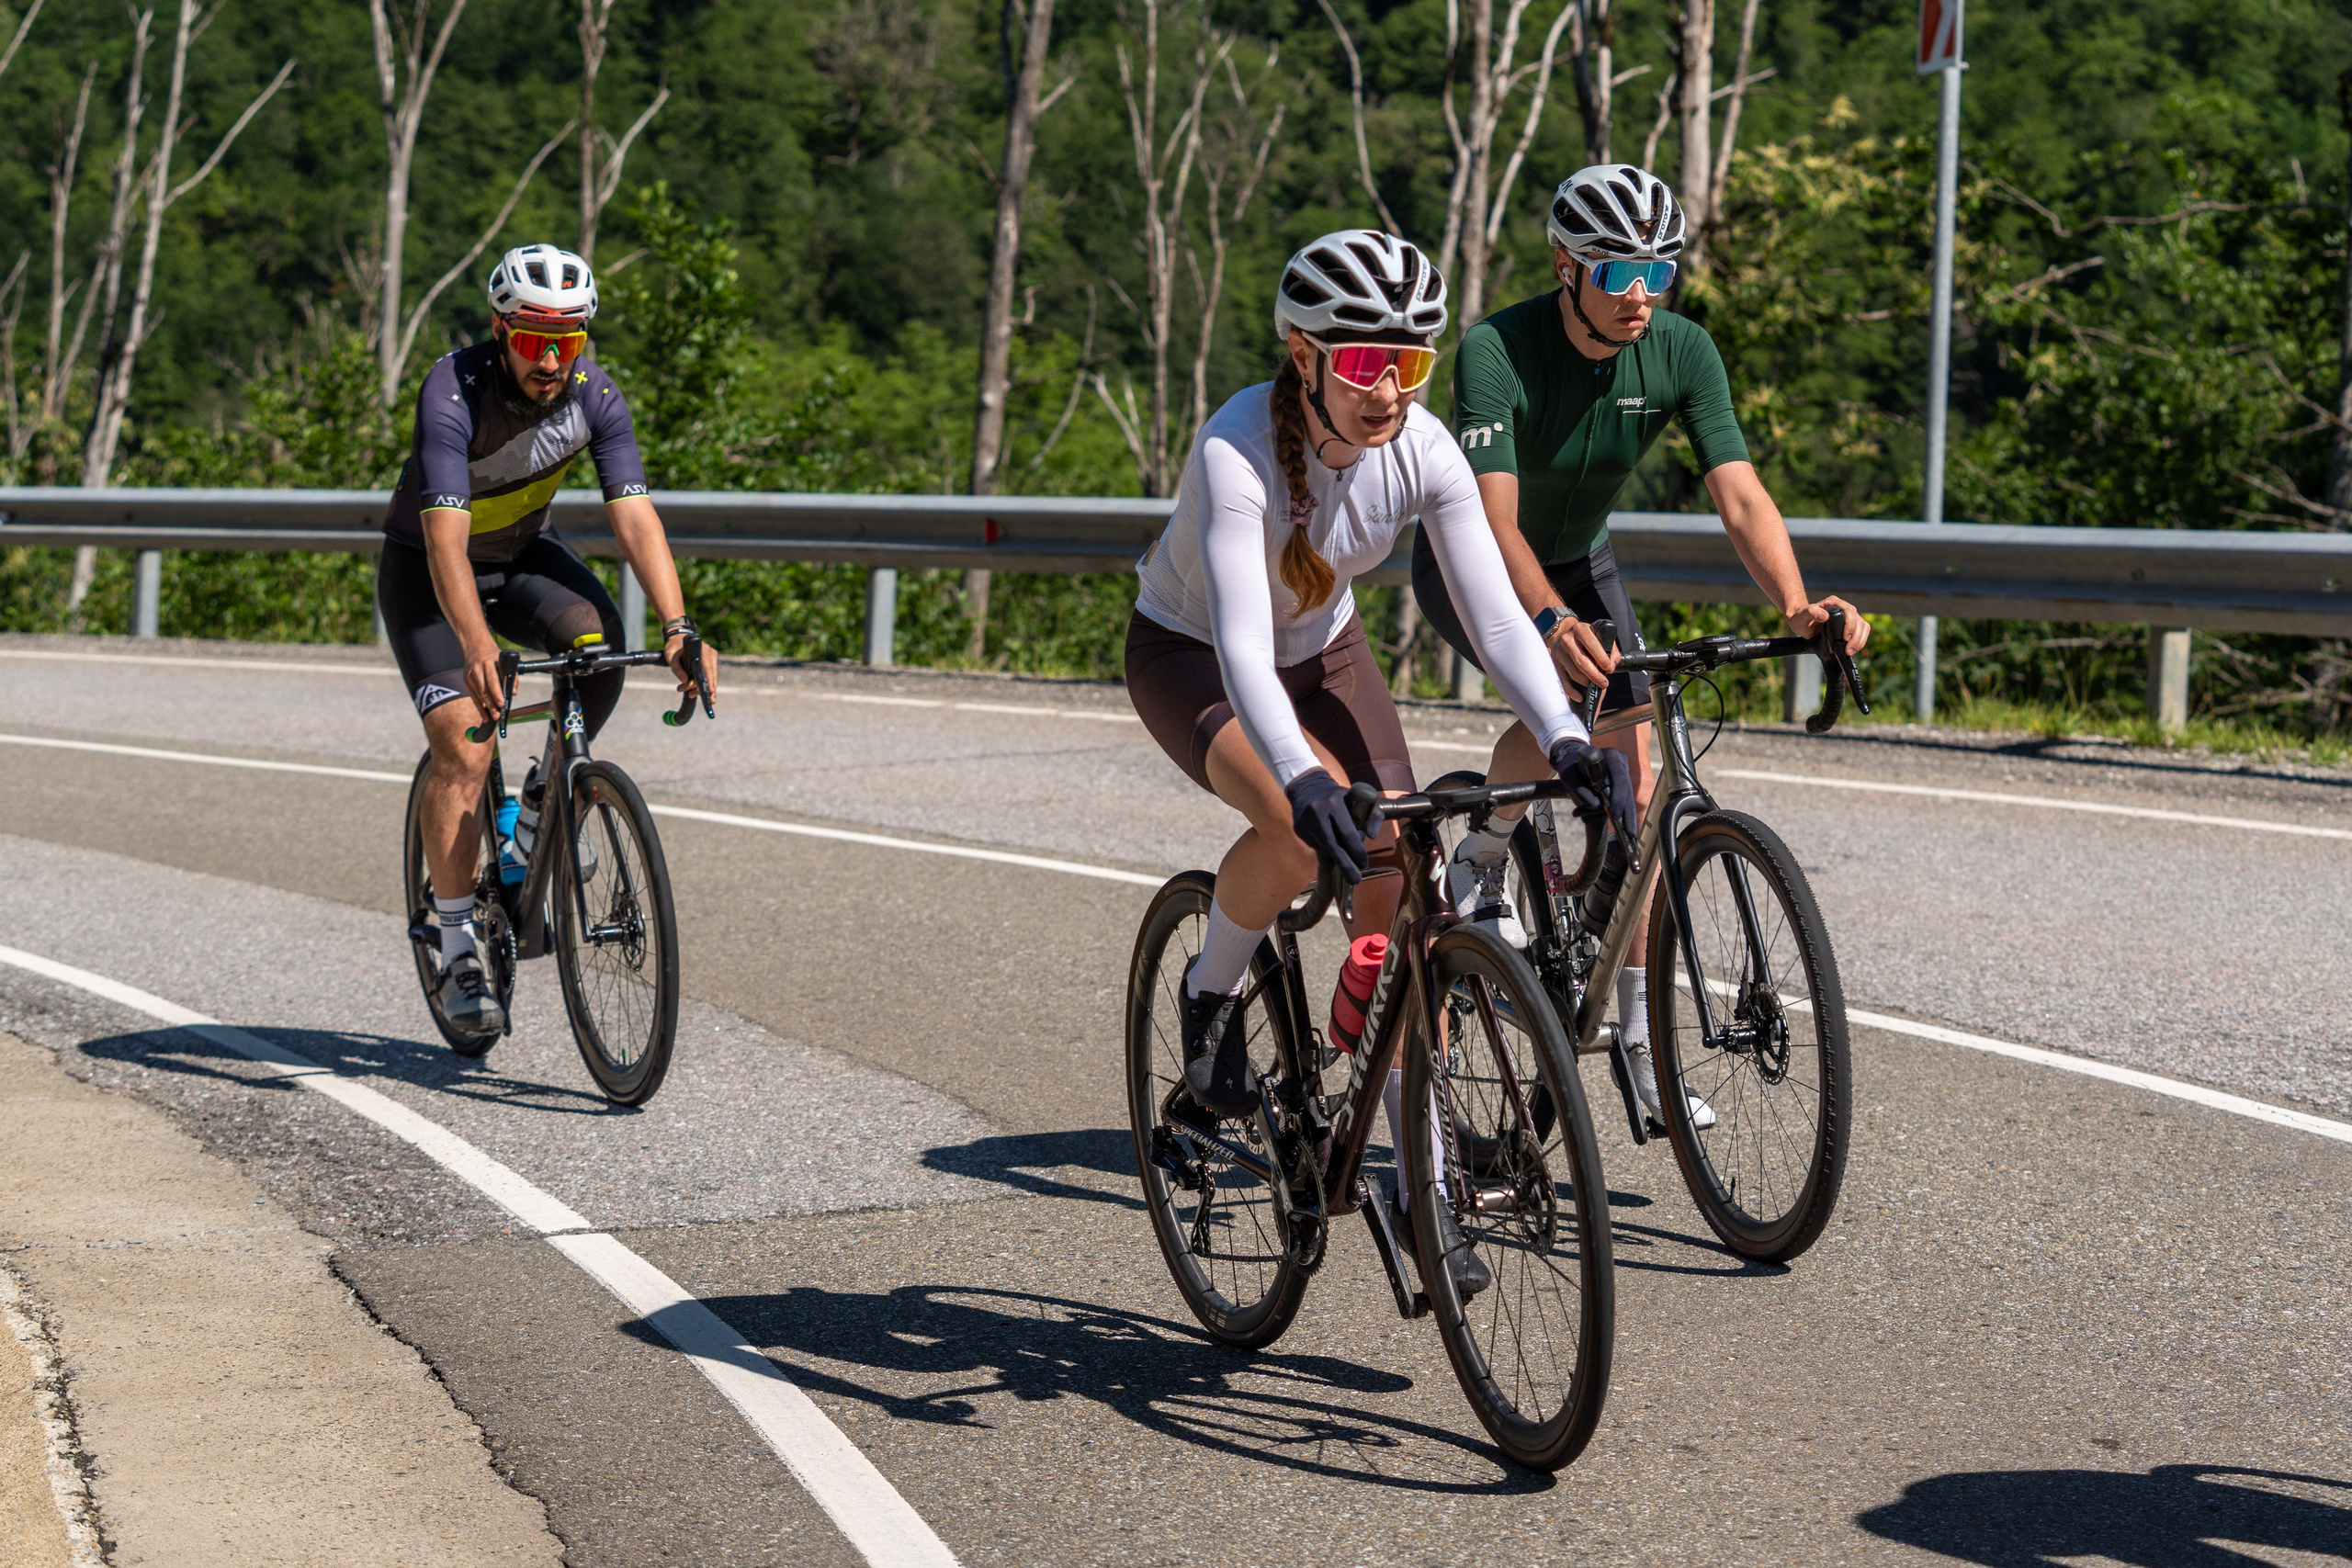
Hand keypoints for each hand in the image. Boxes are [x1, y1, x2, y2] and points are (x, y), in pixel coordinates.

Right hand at [461, 636, 503, 728]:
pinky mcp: (466, 680)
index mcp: (489, 663)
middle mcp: (478, 669)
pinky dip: (479, 706)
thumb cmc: (495, 657)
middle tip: (497, 715)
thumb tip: (512, 693)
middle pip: (484, 689)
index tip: (502, 703)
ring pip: (478, 694)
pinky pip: (473, 696)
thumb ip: (512, 677)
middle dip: (491, 704)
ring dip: (486, 707)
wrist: (476, 647)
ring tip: (492, 717)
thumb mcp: (505, 662)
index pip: (493, 680)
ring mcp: (470, 675)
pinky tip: (484, 715)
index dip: (497, 693)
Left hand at [664, 631, 717, 697]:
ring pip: (711, 676)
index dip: (710, 681)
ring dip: (702, 687)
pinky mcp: (710, 660)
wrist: (678, 637)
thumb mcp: (670, 656)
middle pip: (711, 675)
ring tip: (690, 694)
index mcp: (702, 650)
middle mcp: (710, 653)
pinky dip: (704, 682)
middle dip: (703, 688)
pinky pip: (710, 674)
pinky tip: (697, 690)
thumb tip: (685, 681)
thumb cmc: (674, 646)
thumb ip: (676, 669)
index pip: (708, 669)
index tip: (710, 692)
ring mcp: (712, 656)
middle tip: (691, 695)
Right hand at [1284, 768, 1375, 884]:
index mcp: (1335, 803)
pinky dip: (1325, 847)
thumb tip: (1372, 836)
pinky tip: (1327, 840)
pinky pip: (1315, 845)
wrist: (1308, 786)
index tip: (1364, 864)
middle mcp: (1318, 812)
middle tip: (1356, 879)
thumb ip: (1373, 814)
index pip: (1348, 833)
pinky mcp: (1298, 828)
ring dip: (1337, 856)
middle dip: (1346, 866)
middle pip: (1333, 846)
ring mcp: (1305, 821)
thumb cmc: (1340, 796)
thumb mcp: (1360, 798)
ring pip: (1325, 847)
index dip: (1357, 851)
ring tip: (1345, 862)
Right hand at [1544, 610, 1619, 696]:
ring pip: (1573, 672)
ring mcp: (1559, 653)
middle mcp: (1567, 640)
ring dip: (1586, 682)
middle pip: (1581, 661)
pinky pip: (1562, 680)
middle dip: (1595, 675)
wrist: (1563, 632)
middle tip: (1604, 683)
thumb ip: (1610, 648)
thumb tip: (1612, 665)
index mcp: (1580, 630)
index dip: (1601, 658)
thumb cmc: (1585, 636)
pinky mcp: (1554, 663)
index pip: (1591, 644)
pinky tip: (1579, 696)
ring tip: (1595, 685)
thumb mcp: (1599, 635)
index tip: (1609, 668)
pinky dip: (1571, 691)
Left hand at [1550, 738, 1638, 845]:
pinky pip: (1622, 802)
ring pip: (1627, 799)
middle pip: (1628, 791)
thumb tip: (1594, 806)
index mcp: (1611, 756)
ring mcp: (1622, 776)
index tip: (1614, 814)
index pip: (1620, 778)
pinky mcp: (1620, 786)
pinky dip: (1619, 817)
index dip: (1619, 797)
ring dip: (1624, 819)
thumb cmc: (1570, 766)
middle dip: (1628, 814)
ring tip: (1625, 836)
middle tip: (1629, 833)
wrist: (1572, 761)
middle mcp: (1621, 765)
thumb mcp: (1568, 775)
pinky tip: (1621, 832)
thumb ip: (1579, 788)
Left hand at [1786, 596, 1868, 654]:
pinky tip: (1852, 649)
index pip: (1849, 611)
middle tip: (1848, 650)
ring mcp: (1848, 617)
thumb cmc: (1801, 618)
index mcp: (1834, 603)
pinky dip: (1859, 642)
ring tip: (1850, 652)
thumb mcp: (1803, 615)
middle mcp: (1843, 608)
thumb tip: (1825, 615)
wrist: (1801, 622)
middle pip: (1859, 620)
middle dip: (1856, 637)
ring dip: (1859, 641)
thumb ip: (1811, 612)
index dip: (1850, 624)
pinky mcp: (1850, 626)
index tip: (1845, 638)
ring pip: (1863, 627)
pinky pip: (1861, 633)